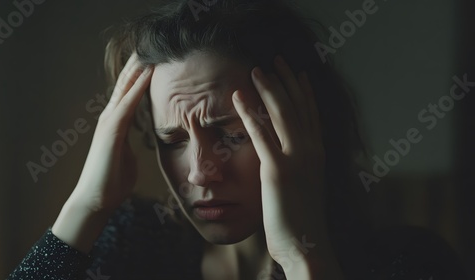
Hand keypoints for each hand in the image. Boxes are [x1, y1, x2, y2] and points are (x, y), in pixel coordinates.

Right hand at [72, 52, 152, 211]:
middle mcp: (111, 117)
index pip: (129, 93)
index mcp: (116, 123)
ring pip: (125, 88)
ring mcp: (109, 122)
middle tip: (150, 46)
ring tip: (149, 50)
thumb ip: (132, 143)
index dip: (140, 76)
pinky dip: (137, 87)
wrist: (96, 199)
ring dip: (138, 68)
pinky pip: (127, 103)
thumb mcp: (127, 156)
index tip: (153, 61)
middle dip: (137, 65)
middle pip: (125, 84)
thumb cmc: (112, 181)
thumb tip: (141, 140)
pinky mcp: (111, 130)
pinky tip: (148, 73)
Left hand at [232, 56, 339, 277]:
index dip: (303, 91)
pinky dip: (249, 113)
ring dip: (269, 88)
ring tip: (256, 70)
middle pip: (298, 106)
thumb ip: (298, 167)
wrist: (308, 245)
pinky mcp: (277, 170)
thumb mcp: (305, 186)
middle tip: (274, 61)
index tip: (296, 72)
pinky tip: (239, 97)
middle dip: (286, 80)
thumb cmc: (303, 220)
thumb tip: (285, 157)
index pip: (311, 114)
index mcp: (317, 154)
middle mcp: (310, 150)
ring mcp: (296, 159)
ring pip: (282, 113)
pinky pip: (261, 134)